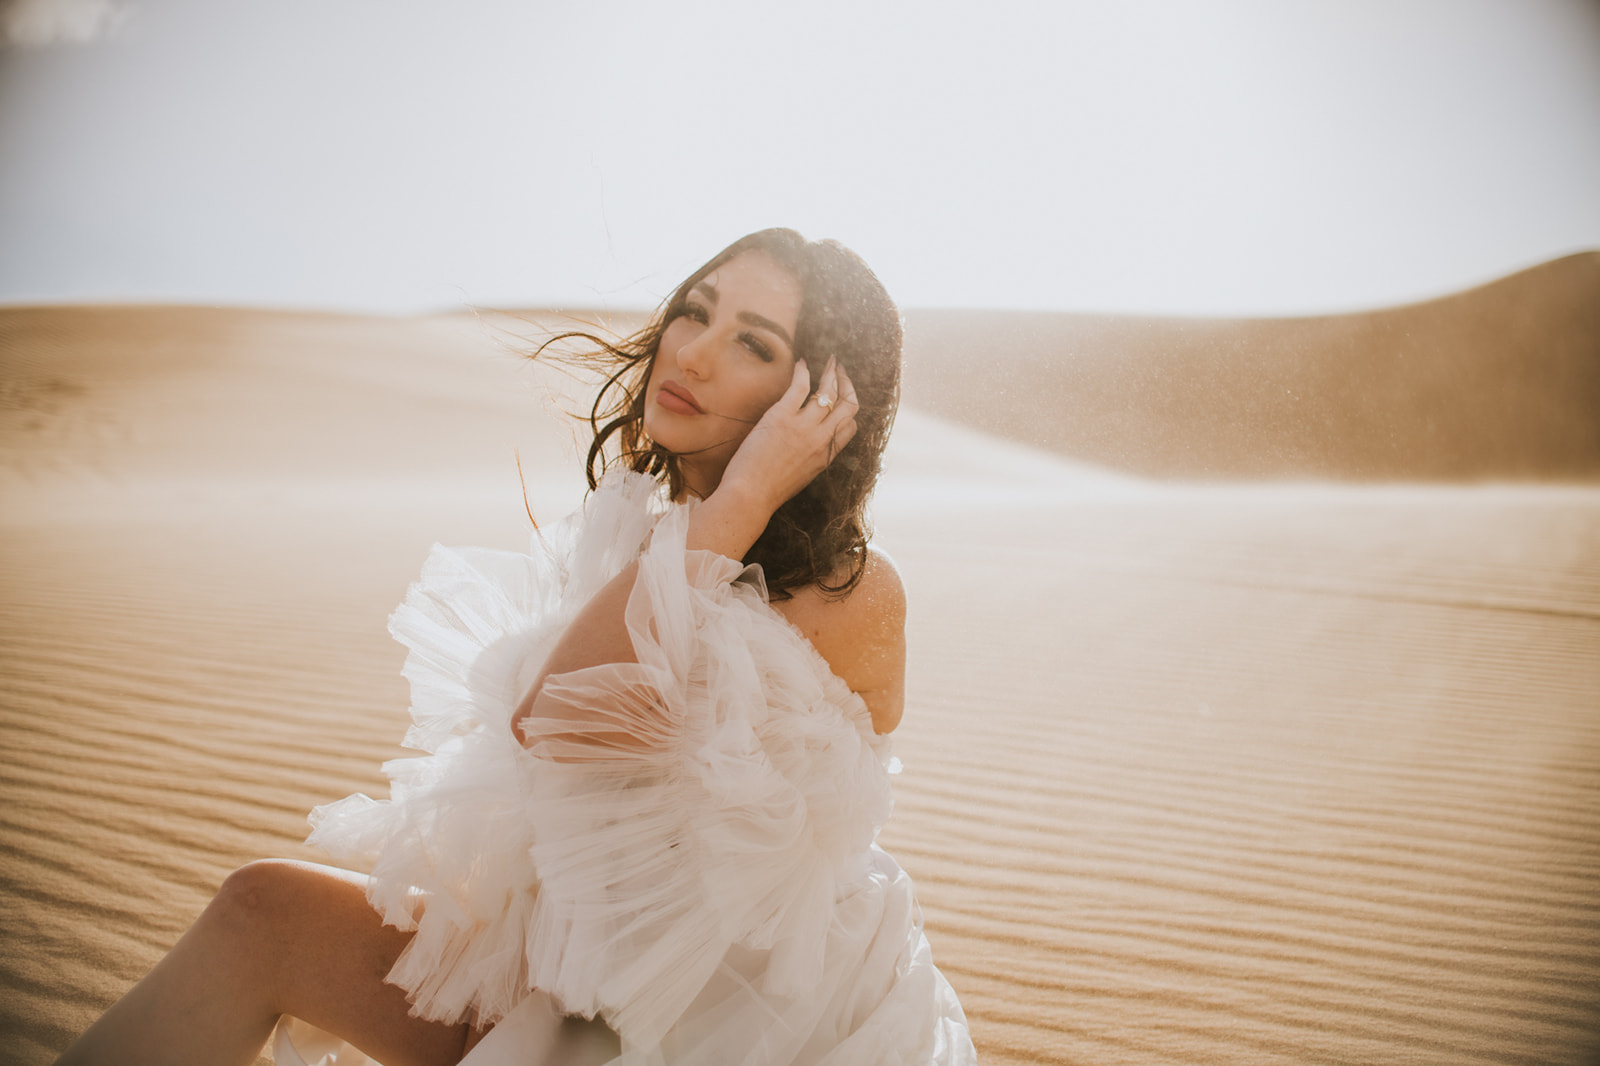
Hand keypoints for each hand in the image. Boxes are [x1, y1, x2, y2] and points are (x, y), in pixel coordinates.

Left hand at [715, 356, 859, 518]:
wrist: (749, 496)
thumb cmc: (767, 492)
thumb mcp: (800, 477)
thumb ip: (810, 458)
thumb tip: (808, 446)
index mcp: (826, 457)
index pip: (851, 426)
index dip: (849, 409)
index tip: (843, 396)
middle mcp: (820, 440)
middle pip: (848, 406)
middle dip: (847, 383)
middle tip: (841, 370)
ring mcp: (803, 428)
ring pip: (829, 392)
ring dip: (832, 372)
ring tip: (831, 360)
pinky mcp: (782, 417)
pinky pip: (800, 386)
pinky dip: (803, 371)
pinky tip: (802, 363)